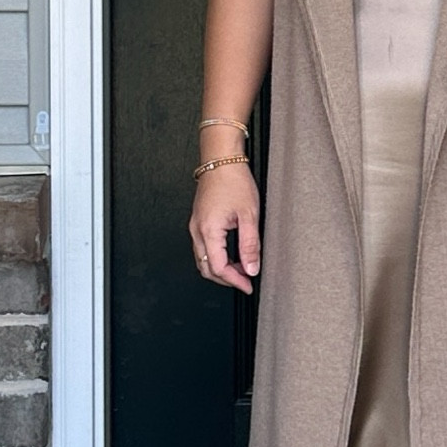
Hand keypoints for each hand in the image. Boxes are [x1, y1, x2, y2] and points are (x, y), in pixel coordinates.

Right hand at [189, 165, 260, 292]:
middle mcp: (197, 230)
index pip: (218, 268)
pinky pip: (202, 248)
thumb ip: (250, 245)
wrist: (221, 160)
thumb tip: (251, 268)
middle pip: (206, 268)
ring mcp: (195, 226)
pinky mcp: (198, 221)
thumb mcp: (249, 215)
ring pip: (203, 260)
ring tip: (241, 269)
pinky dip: (216, 257)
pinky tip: (231, 255)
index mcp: (208, 230)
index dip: (234, 281)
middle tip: (245, 281)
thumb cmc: (234, 181)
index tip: (248, 286)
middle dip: (226, 279)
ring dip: (221, 269)